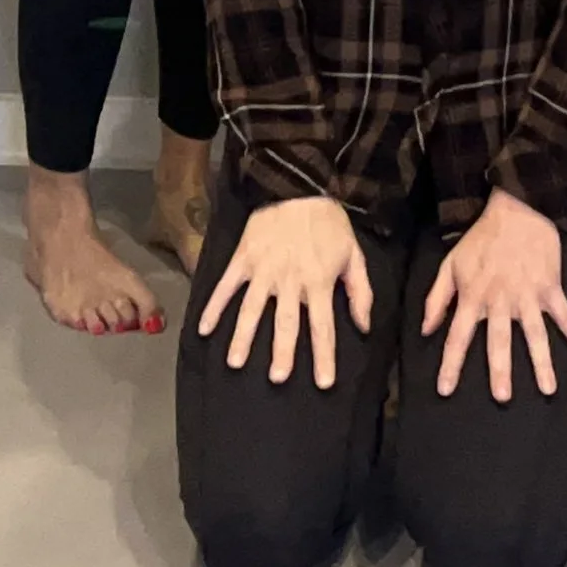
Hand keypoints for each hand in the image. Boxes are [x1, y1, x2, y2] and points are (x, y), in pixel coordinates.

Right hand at [197, 194, 374, 388]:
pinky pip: (226, 285)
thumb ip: (360, 291)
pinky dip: (214, 306)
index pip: (323, 327)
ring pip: (251, 309)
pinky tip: (203, 328)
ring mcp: (263, 269)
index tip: (324, 383)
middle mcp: (290, 280)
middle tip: (277, 378)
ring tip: (235, 362)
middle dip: (282, 352)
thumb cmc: (329, 223)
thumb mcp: (353, 253)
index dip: (324, 356)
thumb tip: (363, 326)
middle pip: (285, 323)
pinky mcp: (243, 257)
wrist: (299, 182)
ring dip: (242, 337)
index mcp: (319, 281)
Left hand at [420, 187, 566, 403]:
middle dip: (500, 369)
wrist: (517, 208)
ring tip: (548, 389)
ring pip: (535, 334)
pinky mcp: (550, 288)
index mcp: (473, 296)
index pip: (458, 336)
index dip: (451, 364)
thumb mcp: (450, 264)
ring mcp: (528, 295)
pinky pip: (565, 317)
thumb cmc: (481, 239)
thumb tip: (425, 330)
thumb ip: (436, 298)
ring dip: (542, 362)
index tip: (445, 390)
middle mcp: (500, 300)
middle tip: (502, 397)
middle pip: (499, 340)